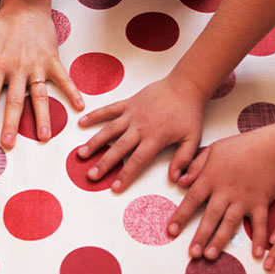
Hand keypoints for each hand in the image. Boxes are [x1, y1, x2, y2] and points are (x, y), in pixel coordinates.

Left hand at [0, 0, 83, 147]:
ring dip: (42, 117)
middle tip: (8, 144)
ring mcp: (38, 66)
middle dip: (11, 125)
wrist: (25, 5)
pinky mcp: (53, 61)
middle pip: (15, 102)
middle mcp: (18, 69)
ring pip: (40, 96)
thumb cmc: (0, 25)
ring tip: (44, 137)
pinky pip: (64, 79)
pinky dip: (73, 92)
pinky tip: (80, 107)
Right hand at [76, 75, 204, 191]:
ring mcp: (131, 114)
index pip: (137, 161)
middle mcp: (140, 127)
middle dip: (104, 163)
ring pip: (109, 131)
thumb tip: (175, 179)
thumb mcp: (193, 139)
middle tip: (91, 176)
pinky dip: (95, 115)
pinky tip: (82, 123)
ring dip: (94, 143)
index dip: (125, 175)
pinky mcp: (128, 103)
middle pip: (118, 149)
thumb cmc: (189, 113)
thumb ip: (184, 160)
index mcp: (155, 138)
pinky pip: (108, 110)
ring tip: (81, 155)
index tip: (115, 187)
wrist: (185, 86)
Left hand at [168, 130, 274, 259]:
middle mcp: (225, 191)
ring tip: (210, 256)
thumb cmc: (240, 147)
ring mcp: (244, 198)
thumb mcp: (211, 150)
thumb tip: (178, 181)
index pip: (192, 200)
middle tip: (192, 253)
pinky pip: (260, 223)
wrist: (272, 146)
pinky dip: (260, 238)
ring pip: (230, 223)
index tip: (171, 231)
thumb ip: (194, 165)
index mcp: (210, 178)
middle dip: (200, 236)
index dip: (181, 216)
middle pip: (210, 217)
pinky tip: (258, 254)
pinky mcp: (261, 203)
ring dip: (220, 240)